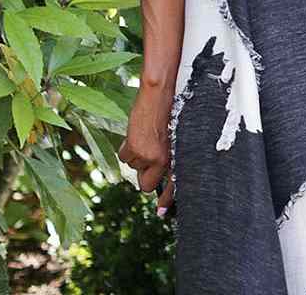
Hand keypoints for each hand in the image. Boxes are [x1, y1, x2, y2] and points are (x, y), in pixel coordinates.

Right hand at [119, 83, 175, 216]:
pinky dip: (128, 147)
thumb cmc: (172, 109)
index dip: (167, 200)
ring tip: (147, 136)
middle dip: (146, 176)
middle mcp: (166, 160)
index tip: (161, 212)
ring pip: (134, 168)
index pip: (174, 186)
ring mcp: (150, 156)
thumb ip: (170, 154)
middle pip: (148, 184)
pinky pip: (125, 157)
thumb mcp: (177, 134)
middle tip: (148, 159)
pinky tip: (137, 134)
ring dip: (138, 155)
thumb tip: (158, 175)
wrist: (162, 92)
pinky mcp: (135, 149)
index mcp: (180, 156)